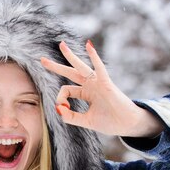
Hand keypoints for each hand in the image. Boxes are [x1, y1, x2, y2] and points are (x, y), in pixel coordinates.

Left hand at [40, 40, 163, 137]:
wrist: (127, 124)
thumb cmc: (110, 122)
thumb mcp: (86, 121)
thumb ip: (70, 117)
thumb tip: (57, 109)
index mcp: (85, 93)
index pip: (65, 90)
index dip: (60, 99)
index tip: (63, 109)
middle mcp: (90, 85)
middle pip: (70, 72)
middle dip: (55, 67)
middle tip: (42, 60)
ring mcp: (98, 83)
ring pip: (81, 67)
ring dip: (70, 56)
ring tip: (61, 45)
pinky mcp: (106, 83)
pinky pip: (99, 68)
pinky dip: (94, 57)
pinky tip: (88, 45)